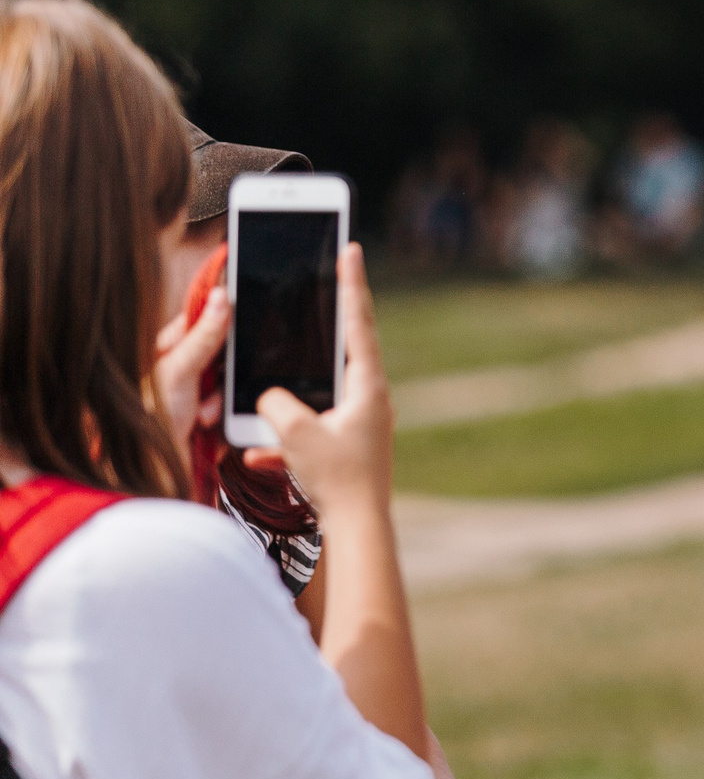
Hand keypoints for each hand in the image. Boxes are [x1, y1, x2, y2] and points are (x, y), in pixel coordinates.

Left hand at [152, 289, 227, 449]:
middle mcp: (183, 368)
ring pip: (233, 383)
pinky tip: (206, 429)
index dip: (224, 322)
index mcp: (169, 349)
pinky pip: (234, 407)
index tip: (241, 323)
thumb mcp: (179, 370)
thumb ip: (204, 336)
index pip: (205, 320)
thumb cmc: (151, 419)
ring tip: (202, 418)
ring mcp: (196, 393)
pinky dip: (225, 419)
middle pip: (226, 354)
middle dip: (224, 375)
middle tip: (212, 386)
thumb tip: (221, 295)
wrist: (153, 470)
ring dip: (222, 402)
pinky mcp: (208, 416)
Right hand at [249, 244, 393, 522]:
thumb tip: (268, 395)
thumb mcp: (298, 433)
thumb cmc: (337, 479)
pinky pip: (309, 432)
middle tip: (312, 294)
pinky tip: (258, 456)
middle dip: (317, 331)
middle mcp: (370, 399)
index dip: (350, 284)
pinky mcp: (347, 448)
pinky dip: (284, 440)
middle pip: (340, 352)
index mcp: (368, 385)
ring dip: (291, 398)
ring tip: (269, 390)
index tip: (352, 248)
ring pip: (318, 395)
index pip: (356, 322)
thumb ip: (275, 403)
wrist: (358, 530)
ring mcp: (360, 424)